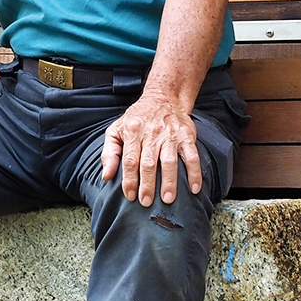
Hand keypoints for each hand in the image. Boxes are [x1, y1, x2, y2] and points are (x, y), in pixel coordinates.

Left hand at [102, 93, 202, 207]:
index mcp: (133, 131)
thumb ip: (109, 153)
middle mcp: (152, 133)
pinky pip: (192, 156)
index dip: (129, 179)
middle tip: (146, 202)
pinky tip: (194, 188)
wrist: (163, 98)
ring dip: (169, 181)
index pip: (129, 160)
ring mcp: (171, 134)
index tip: (130, 195)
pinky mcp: (187, 136)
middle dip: (147, 185)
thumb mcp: (117, 130)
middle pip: (148, 163)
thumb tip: (106, 175)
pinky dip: (194, 173)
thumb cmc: (137, 119)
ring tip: (167, 199)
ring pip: (169, 161)